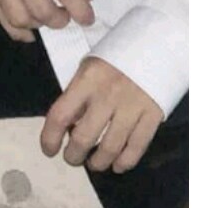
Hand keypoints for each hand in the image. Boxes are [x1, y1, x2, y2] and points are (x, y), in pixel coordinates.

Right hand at [0, 0, 93, 42]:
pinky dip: (18, 31)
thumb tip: (84, 0)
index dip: (80, 10)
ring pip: (20, 19)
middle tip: (64, 16)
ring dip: (38, 25)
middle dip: (59, 20)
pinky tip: (29, 30)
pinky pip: (1, 19)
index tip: (88, 19)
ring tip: (45, 17)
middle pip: (42, 11)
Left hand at [40, 58, 163, 172]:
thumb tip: (67, 129)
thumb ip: (77, 96)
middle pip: (83, 138)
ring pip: (110, 148)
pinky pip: (137, 147)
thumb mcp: (90, 68)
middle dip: (73, 156)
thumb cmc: (117, 58)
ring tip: (94, 163)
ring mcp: (132, 106)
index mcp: (86, 81)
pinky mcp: (153, 114)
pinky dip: (125, 162)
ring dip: (98, 163)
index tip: (49, 150)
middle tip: (73, 158)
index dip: (49, 139)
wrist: (158, 42)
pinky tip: (117, 165)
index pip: (59, 116)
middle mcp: (107, 95)